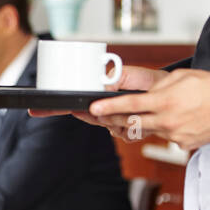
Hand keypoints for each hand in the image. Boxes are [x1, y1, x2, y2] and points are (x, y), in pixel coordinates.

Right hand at [30, 65, 170, 121]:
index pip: (72, 103)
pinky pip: (124, 135)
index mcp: (99, 96)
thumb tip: (100, 82)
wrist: (173, 93)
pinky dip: (133, 128)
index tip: (36, 109)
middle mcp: (104, 110)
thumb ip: (112, 77)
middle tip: (106, 110)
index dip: (53, 107)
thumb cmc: (151, 81)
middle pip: (87, 117)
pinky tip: (140, 121)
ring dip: (120, 120)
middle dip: (95, 115)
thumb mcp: (129, 74)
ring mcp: (116, 122)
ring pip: (108, 127)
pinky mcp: (130, 132)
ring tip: (134, 110)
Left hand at [83, 68, 209, 150]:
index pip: (129, 105)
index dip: (108, 107)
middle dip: (113, 119)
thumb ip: (157, 86)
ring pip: (148, 131)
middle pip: (131, 123)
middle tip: (102, 115)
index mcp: (165, 101)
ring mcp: (174, 135)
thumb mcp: (180, 77)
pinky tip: (179, 121)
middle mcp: (167, 120)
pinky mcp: (183, 144)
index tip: (94, 108)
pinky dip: (166, 130)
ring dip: (141, 123)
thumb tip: (142, 94)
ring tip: (149, 113)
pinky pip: (167, 138)